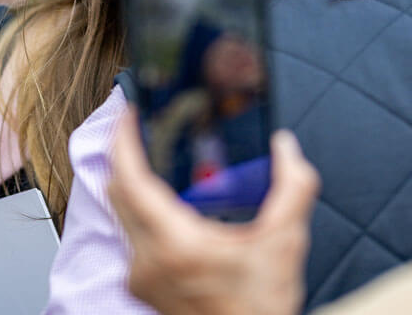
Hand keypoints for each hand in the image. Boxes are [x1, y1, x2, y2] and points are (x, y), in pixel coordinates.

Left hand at [108, 109, 318, 314]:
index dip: (124, 141)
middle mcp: (148, 260)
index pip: (131, 180)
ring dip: (131, 181)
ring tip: (150, 152)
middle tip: (139, 126)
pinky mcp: (142, 285)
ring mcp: (140, 276)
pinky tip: (163, 196)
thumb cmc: (262, 308)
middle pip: (118, 192)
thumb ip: (294, 187)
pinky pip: (131, 234)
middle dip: (124, 153)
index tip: (129, 115)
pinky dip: (140, 207)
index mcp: (177, 244)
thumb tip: (286, 147)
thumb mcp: (287, 242)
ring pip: (121, 214)